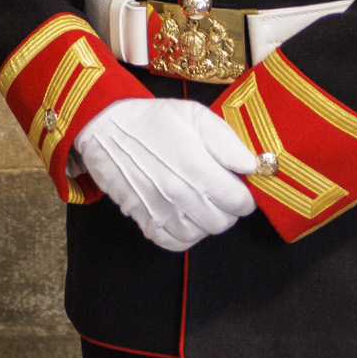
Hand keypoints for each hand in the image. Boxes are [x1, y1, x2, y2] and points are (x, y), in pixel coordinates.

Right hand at [70, 97, 260, 252]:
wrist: (104, 128)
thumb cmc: (152, 120)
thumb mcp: (194, 114)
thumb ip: (227, 140)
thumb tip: (252, 166)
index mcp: (196, 168)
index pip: (241, 203)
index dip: (243, 193)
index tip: (235, 182)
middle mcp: (180, 195)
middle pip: (224, 222)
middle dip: (227, 207)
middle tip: (216, 189)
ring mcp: (161, 211)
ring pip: (202, 233)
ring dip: (206, 220)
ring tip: (198, 199)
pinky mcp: (145, 220)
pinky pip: (177, 243)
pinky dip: (185, 233)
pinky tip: (183, 213)